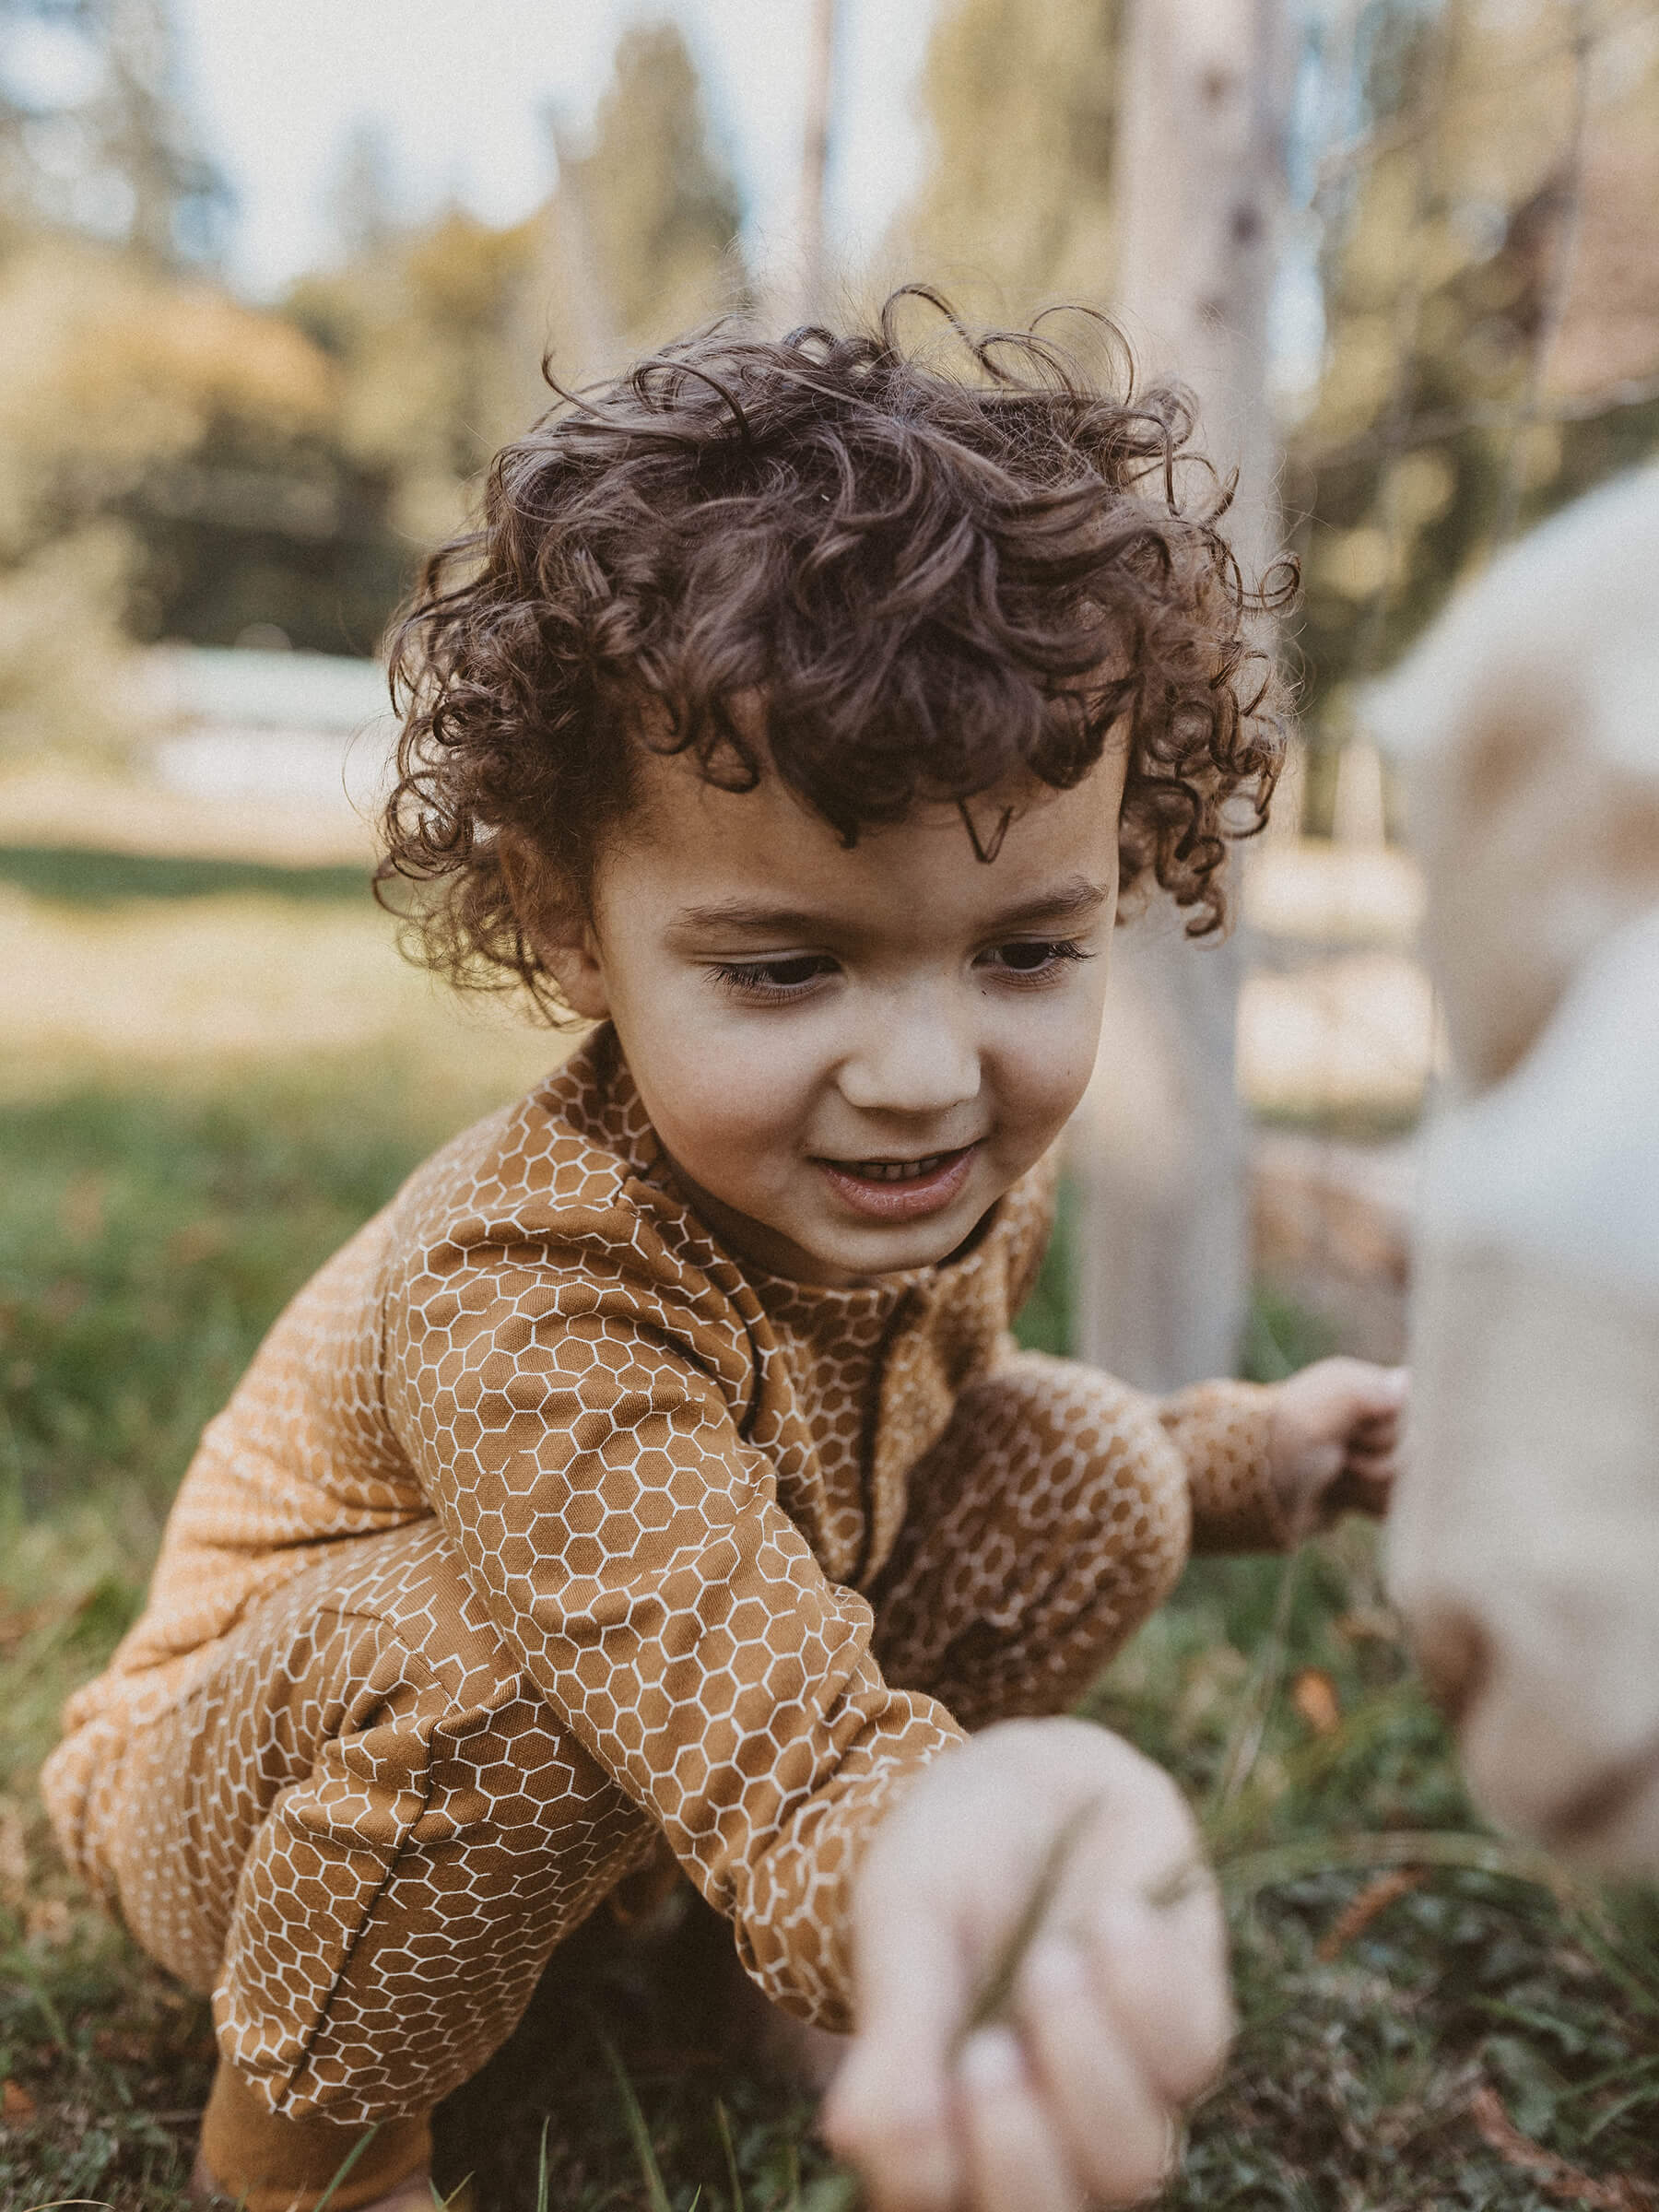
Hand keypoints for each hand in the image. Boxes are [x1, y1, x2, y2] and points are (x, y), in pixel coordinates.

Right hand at [820, 1719, 1230, 2211]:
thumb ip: (897, 2028)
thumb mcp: (908, 1923)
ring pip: (1131, 2157)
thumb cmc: (949, 1862)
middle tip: (992, 2051)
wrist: (1029, 1779)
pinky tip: (1116, 1916)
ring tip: (1055, 1958)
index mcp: (944, 2125)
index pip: (934, 2203)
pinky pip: (1191, 2056)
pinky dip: (1151, 1991)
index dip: (933, 2172)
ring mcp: (1121, 2096)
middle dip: (1022, 2145)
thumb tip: (856, 2138)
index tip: (929, 2085)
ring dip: (1089, 2059)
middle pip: (1049, 2211)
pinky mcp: (1189, 2035)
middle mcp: (1038, 2136)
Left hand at [1268, 1356, 1407, 1533]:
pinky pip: (1395, 1500)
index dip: (1386, 1431)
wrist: (1249, 1496)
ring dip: (1369, 1487)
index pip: (1410, 1409)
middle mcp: (1365, 1415)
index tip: (1349, 1435)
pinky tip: (1345, 1498)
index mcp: (1357, 1387)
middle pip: (1412, 1448)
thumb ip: (1362, 1394)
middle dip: (1375, 1464)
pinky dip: (1373, 1503)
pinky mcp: (1362, 1486)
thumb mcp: (1313, 1416)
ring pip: (1405, 1477)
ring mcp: (1365, 1452)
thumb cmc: (1279, 1448)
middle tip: (1337, 1461)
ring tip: (1334, 1482)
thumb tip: (1406, 1381)